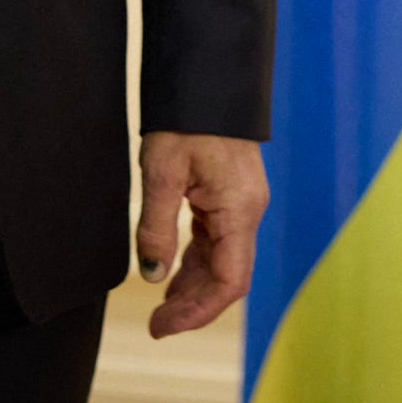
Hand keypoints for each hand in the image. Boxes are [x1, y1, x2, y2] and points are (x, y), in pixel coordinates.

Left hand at [135, 131, 265, 338]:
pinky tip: (172, 273)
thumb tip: (152, 276)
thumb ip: (157, 227)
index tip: (162, 326)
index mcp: (239, 210)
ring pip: (222, 260)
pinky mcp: (232, 195)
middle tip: (155, 325)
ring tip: (160, 308)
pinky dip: (196, 261)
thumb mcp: (161, 172)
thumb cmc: (185, 119)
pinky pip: (218, 240)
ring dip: (193, 286)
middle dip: (193, 305)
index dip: (198, 312)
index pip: (229, 282)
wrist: (207, 75)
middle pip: (227, 276)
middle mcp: (248, 211)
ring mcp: (242, 203)